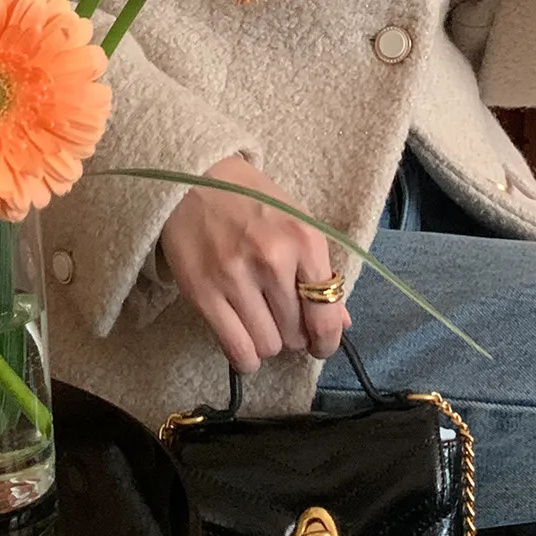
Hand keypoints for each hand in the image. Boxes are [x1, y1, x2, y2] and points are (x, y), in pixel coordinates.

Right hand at [160, 153, 348, 373]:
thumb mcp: (295, 222)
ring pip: (268, 346)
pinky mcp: (204, 294)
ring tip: (260, 320)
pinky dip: (246, 357)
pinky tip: (244, 339)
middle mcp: (273, 259)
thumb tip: (344, 324)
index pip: (326, 312)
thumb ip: (320, 272)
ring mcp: (236, 278)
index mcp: (303, 239)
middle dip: (293, 333)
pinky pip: (237, 352)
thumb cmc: (250, 200)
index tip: (321, 344)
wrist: (192, 179)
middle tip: (281, 317)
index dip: (328, 339)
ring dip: (268, 341)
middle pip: (296, 334)